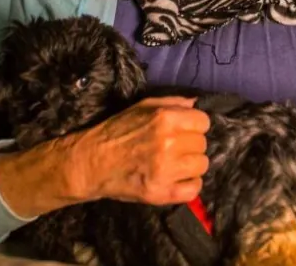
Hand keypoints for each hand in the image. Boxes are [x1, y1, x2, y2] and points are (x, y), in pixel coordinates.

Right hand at [0, 97, 209, 217]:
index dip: (194, 126)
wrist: (91, 163)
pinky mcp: (161, 193)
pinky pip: (194, 190)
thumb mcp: (142, 107)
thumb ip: (172, 102)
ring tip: (174, 164)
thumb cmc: (116, 131)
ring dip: (190, 165)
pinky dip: (188, 186)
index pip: (203, 122)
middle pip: (202, 144)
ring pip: (201, 166)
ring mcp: (166, 170)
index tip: (184, 131)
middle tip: (174, 148)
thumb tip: (196, 103)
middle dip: (190, 145)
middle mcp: (168, 143)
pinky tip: (174, 180)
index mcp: (165, 119)